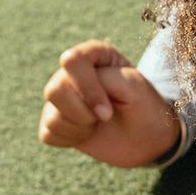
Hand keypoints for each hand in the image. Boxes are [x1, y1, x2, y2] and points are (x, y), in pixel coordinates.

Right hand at [40, 40, 180, 167]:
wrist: (148, 137)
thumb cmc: (144, 105)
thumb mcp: (135, 87)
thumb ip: (106, 79)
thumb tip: (75, 96)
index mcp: (93, 55)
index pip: (72, 61)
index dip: (88, 89)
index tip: (108, 110)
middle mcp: (71, 73)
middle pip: (55, 90)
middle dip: (83, 113)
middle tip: (106, 117)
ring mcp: (62, 97)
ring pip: (51, 115)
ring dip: (79, 127)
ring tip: (98, 124)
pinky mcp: (55, 120)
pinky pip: (47, 133)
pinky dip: (69, 140)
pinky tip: (87, 134)